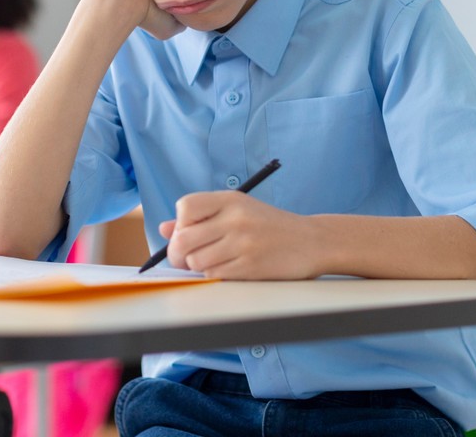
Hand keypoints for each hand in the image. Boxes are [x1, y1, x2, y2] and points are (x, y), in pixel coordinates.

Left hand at [158, 192, 317, 278]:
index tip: (188, 232)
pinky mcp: (250, 266)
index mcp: (231, 199)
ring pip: (196, 261)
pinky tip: (228, 268)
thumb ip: (201, 217)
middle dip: (178, 253)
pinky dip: (214, 275)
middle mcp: (236, 218)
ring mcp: (243, 243)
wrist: (311, 241)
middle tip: (185, 258)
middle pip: (183, 239)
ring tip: (213, 261)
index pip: (186, 207)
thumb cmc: (270, 226)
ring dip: (198, 266)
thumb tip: (164, 229)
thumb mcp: (239, 211)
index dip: (180, 224)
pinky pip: (214, 275)